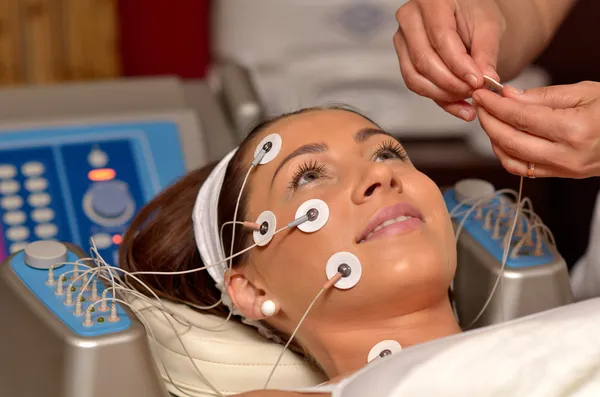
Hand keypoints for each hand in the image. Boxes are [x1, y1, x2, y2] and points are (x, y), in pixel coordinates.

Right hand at [394, 0, 505, 120]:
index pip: (441, 38)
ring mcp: (402, 40)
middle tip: (474, 92)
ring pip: (416, 77)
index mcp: (432, 0)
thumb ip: (486, 52)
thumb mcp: (488, 27)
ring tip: (468, 98)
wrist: (464, 18)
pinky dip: (438, 99)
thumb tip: (486, 79)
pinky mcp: (403, 59)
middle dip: (451, 83)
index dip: (459, 64)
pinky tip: (459, 105)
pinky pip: (415, 85)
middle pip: (424, 60)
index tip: (477, 81)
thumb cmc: (474, 15)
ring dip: (443, 94)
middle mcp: (409, 18)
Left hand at [472, 81, 599, 178]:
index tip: (481, 93)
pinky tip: (501, 137)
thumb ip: (542, 96)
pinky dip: (505, 154)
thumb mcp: (585, 92)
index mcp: (575, 129)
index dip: (494, 105)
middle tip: (480, 104)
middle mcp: (567, 154)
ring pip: (511, 159)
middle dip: (487, 121)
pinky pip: (522, 169)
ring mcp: (564, 170)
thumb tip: (508, 96)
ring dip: (492, 139)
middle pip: (509, 140)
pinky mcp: (561, 176)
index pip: (520, 117)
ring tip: (489, 119)